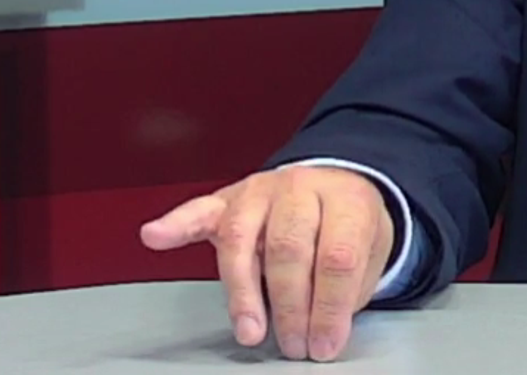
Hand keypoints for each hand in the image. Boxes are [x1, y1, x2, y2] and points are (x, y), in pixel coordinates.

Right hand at [139, 165, 395, 361]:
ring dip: (242, 292)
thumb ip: (347, 287)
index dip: (330, 308)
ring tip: (249, 331)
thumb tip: (324, 334)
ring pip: (241, 236)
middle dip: (290, 306)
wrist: (338, 181)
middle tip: (294, 345)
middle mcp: (302, 188)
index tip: (325, 345)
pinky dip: (176, 224)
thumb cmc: (349, 227)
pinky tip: (156, 236)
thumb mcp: (370, 252)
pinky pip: (199, 210)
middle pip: (289, 248)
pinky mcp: (229, 198)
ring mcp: (262, 190)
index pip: (338, 256)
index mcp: (348, 200)